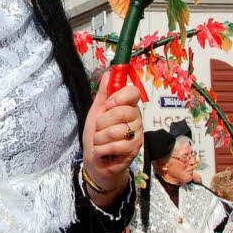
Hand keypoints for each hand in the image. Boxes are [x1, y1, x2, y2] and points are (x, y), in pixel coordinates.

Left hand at [82, 76, 142, 204]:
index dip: (119, 96)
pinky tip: (103, 151)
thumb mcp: (96, 111)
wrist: (96, 161)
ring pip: (115, 130)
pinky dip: (102, 149)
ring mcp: (136, 135)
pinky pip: (115, 145)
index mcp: (128, 106)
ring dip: (100, 138)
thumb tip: (109, 72)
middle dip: (102, 122)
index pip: (133, 92)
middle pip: (121, 111)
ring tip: (100, 141)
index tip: (108, 104)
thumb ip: (104, 92)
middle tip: (99, 128)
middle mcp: (135, 119)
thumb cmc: (96, 135)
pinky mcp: (134, 150)